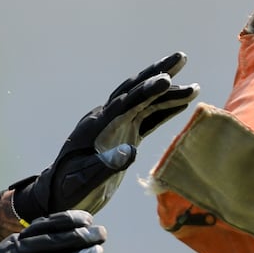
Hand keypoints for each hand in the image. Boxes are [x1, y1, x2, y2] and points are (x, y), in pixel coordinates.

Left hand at [12, 53, 198, 222]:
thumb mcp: (84, 181)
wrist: (59, 195)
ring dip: (167, 93)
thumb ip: (105, 166)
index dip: (145, 90)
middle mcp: (106, 119)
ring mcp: (115, 125)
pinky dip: (164, 109)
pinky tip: (181, 103)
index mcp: (96, 126)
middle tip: (182, 57)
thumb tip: (129, 152)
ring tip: (194, 87)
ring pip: (144, 102)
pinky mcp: (122, 135)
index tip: (167, 79)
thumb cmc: (68, 189)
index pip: (124, 102)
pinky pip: (146, 117)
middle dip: (158, 73)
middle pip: (135, 89)